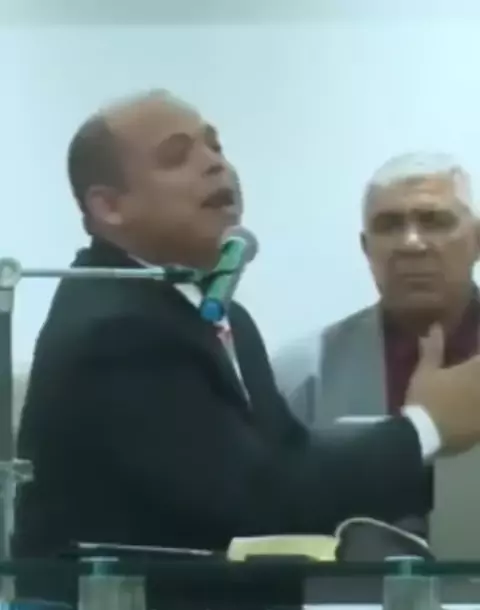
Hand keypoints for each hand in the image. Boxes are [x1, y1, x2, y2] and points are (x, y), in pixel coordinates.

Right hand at [406, 324, 479, 454]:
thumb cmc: (425, 399)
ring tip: (467, 394)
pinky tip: (469, 413)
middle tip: (466, 377)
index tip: (472, 359)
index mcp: (474, 371)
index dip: (476, 360)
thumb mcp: (424, 372)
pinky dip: (476, 415)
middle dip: (476, 374)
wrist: (426, 436)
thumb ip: (433, 350)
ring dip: (475, 392)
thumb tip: (435, 328)